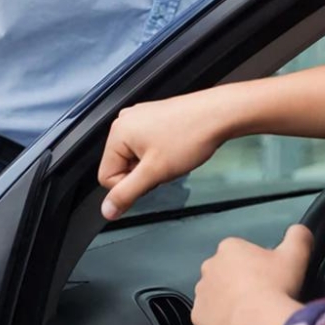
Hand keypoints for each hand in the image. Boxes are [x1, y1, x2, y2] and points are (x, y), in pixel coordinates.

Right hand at [98, 91, 228, 220]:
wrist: (218, 115)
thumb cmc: (190, 135)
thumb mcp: (154, 172)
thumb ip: (127, 193)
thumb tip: (107, 210)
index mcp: (118, 132)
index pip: (107, 176)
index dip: (130, 185)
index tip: (152, 177)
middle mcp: (125, 121)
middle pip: (120, 165)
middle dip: (142, 173)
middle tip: (164, 166)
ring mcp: (139, 117)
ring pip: (135, 157)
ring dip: (151, 164)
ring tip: (171, 155)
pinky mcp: (153, 117)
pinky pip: (145, 145)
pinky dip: (158, 153)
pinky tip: (174, 148)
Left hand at [192, 225, 312, 324]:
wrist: (262, 324)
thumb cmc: (277, 286)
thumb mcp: (296, 255)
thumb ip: (298, 236)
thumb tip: (300, 230)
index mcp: (229, 247)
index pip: (241, 254)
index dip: (256, 267)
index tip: (269, 281)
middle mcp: (209, 265)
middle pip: (225, 274)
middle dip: (237, 284)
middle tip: (259, 298)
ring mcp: (200, 292)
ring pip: (214, 296)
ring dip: (226, 303)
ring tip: (248, 317)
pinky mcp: (197, 317)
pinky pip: (207, 319)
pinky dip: (217, 324)